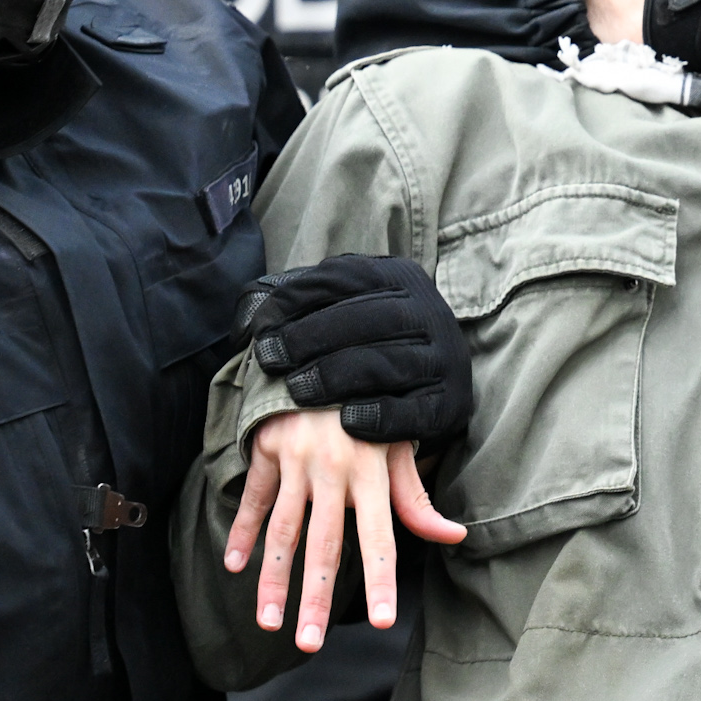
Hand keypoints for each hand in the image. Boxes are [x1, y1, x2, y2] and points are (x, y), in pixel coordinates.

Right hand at [224, 410, 464, 652]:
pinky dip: (243, 531)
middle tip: (309, 645)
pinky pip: (254, 498)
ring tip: (269, 622)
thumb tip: (454, 535)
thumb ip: (416, 497)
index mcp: (372, 471)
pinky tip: (234, 565)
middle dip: (317, 598)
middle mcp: (334, 468)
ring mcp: (297, 458)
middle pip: (324, 544)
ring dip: (274, 579)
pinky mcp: (268, 448)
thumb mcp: (401, 443)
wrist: (331, 351)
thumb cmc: (373, 406)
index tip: (383, 621)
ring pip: (284, 529)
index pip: (381, 536)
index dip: (383, 579)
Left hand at [235, 254, 472, 443]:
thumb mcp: (343, 308)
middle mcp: (427, 312)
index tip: (261, 330)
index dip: (298, 302)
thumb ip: (301, 302)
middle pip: (368, 319)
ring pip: (388, 363)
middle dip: (312, 338)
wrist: (432, 380)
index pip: (345, 279)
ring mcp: (443, 358)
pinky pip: (414, 411)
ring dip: (336, 377)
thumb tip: (250, 314)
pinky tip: (346, 422)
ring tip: (296, 391)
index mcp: (398, 278)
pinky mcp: (451, 402)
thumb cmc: (370, 343)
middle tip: (272, 359)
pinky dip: (379, 416)